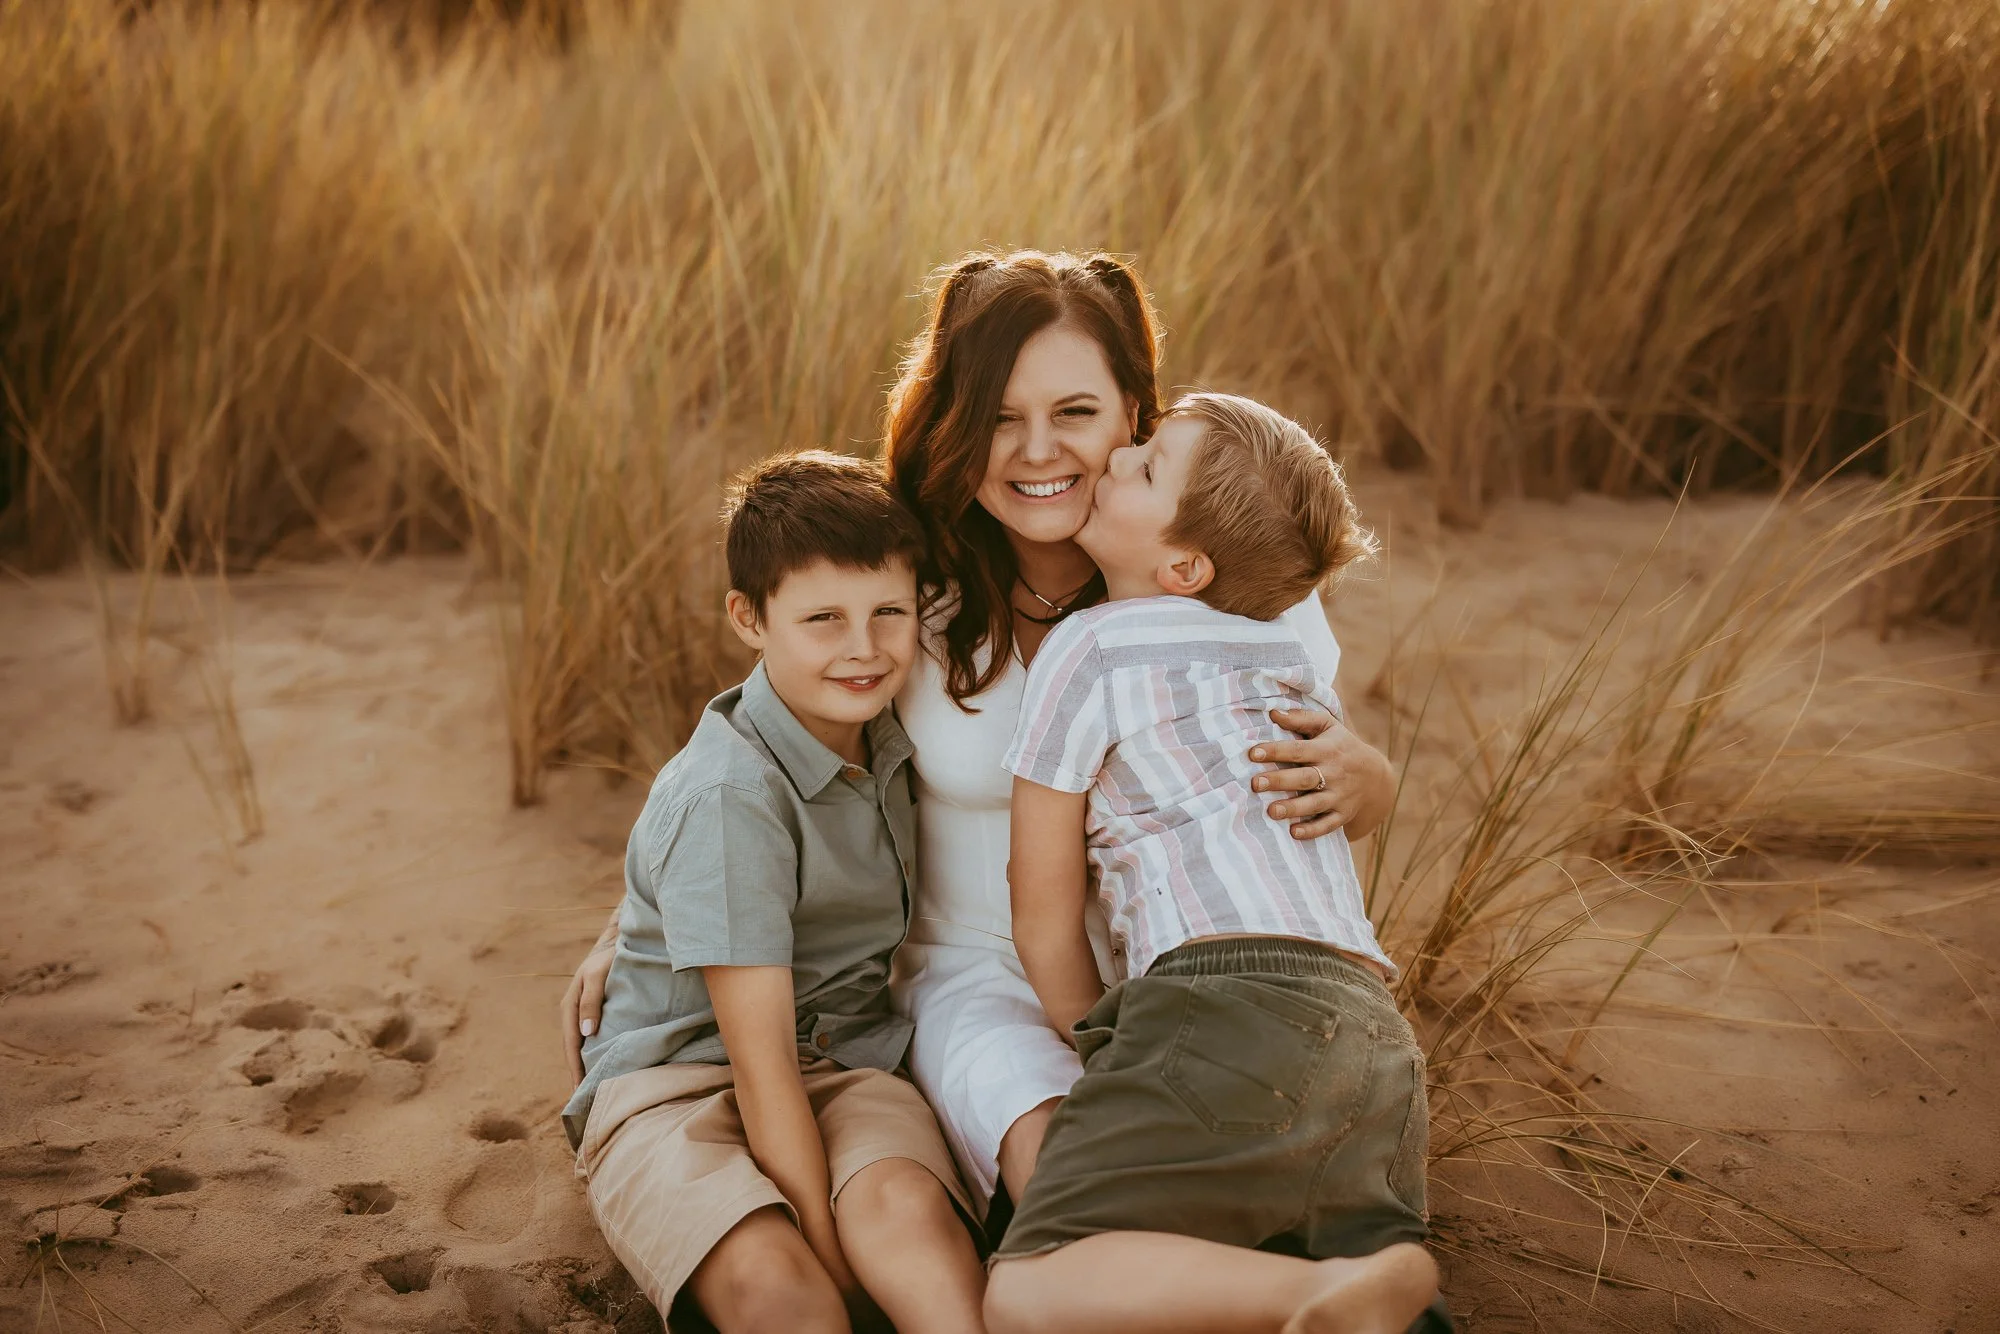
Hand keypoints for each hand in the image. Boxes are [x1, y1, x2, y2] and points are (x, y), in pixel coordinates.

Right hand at [561, 940, 614, 1084]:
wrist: (618, 943)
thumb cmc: (609, 957)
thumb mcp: (599, 974)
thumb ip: (592, 1000)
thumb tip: (587, 1033)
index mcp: (570, 1007)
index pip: (572, 1045)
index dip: (575, 1069)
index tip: (580, 1091)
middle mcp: (574, 1014)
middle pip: (575, 1051)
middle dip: (579, 1075)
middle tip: (586, 1102)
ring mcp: (583, 1015)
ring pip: (583, 1047)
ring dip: (587, 1067)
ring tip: (595, 1092)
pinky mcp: (596, 1015)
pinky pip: (593, 1040)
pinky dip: (596, 1055)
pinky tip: (604, 1067)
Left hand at [1250, 707, 1396, 840]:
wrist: (1375, 777)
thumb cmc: (1341, 746)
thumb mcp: (1328, 726)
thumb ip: (1301, 718)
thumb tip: (1273, 712)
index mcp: (1326, 750)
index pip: (1298, 750)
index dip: (1276, 751)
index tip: (1253, 753)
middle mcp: (1333, 773)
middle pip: (1304, 778)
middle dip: (1279, 781)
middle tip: (1255, 784)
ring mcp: (1339, 795)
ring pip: (1314, 804)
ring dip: (1293, 808)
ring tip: (1271, 811)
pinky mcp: (1342, 814)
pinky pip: (1327, 824)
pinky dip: (1312, 830)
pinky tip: (1294, 833)